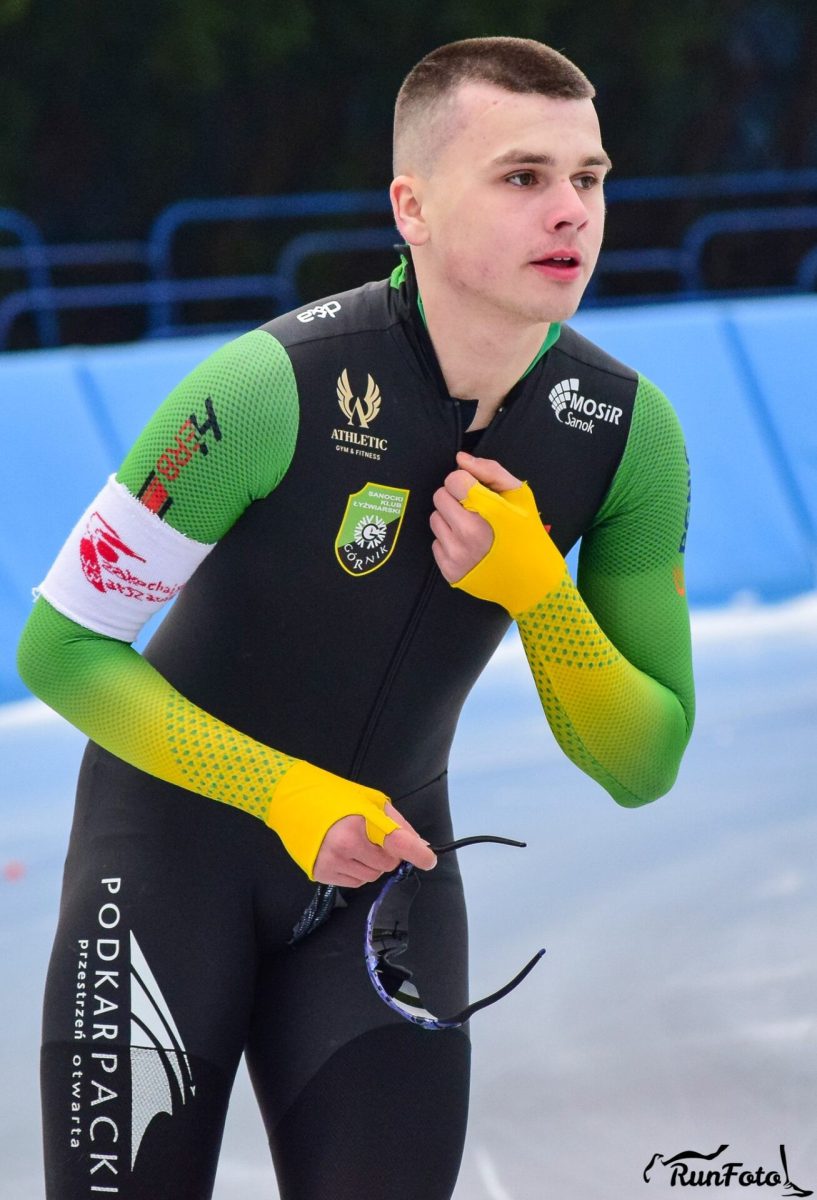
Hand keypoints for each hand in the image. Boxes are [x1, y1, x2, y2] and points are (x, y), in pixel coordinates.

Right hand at [312, 801, 436, 886]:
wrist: (290, 801)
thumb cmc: (333, 795)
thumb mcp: (369, 801)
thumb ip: (397, 824)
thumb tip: (420, 844)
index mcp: (360, 823)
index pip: (398, 844)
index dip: (418, 854)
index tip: (429, 860)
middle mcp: (346, 847)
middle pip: (387, 865)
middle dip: (387, 855)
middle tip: (375, 839)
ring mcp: (332, 863)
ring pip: (371, 877)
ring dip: (372, 864)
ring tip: (357, 845)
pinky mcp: (321, 874)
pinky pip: (354, 882)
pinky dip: (357, 871)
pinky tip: (345, 854)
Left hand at [430, 451, 522, 582]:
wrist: (533, 582)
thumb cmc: (528, 535)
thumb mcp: (520, 497)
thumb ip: (490, 471)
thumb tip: (460, 459)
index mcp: (487, 510)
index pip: (453, 479)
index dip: (465, 482)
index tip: (477, 492)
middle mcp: (468, 533)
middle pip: (440, 496)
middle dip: (456, 499)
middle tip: (476, 512)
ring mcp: (457, 554)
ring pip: (435, 519)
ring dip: (450, 520)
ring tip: (473, 530)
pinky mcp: (449, 571)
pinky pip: (436, 543)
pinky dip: (450, 542)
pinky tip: (469, 547)